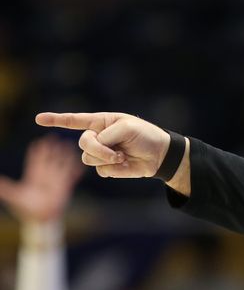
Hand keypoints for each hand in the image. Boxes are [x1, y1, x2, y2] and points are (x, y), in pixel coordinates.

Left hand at [0, 136, 82, 222]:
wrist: (41, 219)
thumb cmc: (27, 209)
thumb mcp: (16, 197)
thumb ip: (6, 188)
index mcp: (33, 176)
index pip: (36, 159)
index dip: (38, 150)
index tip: (40, 141)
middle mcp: (45, 176)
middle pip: (49, 159)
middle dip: (52, 149)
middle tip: (55, 137)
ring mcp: (56, 181)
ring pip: (61, 165)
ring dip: (65, 156)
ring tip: (69, 146)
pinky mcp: (65, 187)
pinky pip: (72, 177)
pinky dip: (77, 170)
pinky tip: (82, 163)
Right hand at [35, 112, 169, 178]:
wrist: (159, 155)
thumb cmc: (145, 136)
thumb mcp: (127, 128)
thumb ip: (106, 135)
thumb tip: (95, 149)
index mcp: (101, 122)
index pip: (74, 121)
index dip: (56, 120)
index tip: (38, 119)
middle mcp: (97, 137)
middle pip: (83, 144)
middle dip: (98, 149)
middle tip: (117, 152)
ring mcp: (101, 153)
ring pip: (89, 158)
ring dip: (107, 158)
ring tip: (123, 156)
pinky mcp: (107, 167)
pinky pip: (100, 170)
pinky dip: (114, 168)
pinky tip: (125, 163)